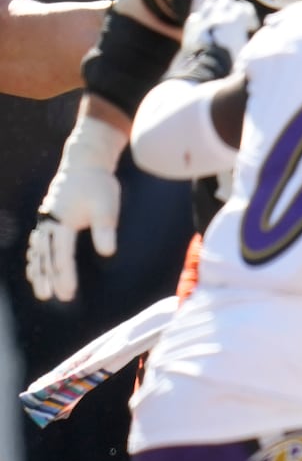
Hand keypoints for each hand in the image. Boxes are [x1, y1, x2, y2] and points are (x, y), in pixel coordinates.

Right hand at [27, 115, 127, 301]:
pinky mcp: (48, 217)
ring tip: (41, 291)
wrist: (85, 162)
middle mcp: (48, 222)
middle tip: (53, 297)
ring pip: (38, 251)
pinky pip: (37, 242)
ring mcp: (45, 219)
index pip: (62, 254)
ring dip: (39, 271)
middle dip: (49, 278)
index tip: (68, 292)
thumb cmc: (98, 184)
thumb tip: (107, 252)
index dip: (65, 275)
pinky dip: (36, 257)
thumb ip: (105, 227)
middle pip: (46, 256)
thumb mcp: (106, 204)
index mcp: (61, 221)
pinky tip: (35, 268)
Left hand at [180, 0, 258, 61]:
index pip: (245, 7)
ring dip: (215, 10)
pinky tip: (204, 29)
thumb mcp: (247, 50)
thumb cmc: (230, 61)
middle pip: (227, 1)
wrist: (205, 68)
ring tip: (217, 21)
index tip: (250, 27)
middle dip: (231, 8)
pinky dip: (201, 20)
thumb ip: (250, 39)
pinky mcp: (191, 26)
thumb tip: (252, 37)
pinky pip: (196, 16)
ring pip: (209, 4)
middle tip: (232, 21)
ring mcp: (204, 18)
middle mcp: (220, 14)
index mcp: (237, 19)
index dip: (249, 16)